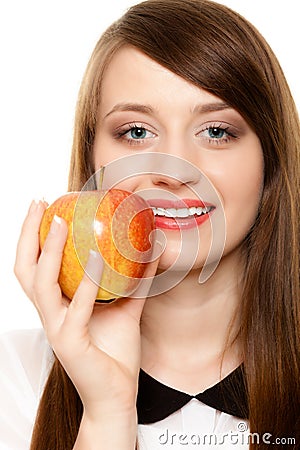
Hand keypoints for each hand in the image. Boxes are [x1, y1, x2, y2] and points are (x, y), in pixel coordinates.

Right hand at [14, 199, 158, 419]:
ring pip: (42, 285)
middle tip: (40, 204)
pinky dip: (86, 282)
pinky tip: (99, 259)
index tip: (45, 206)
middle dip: (28, 235)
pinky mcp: (71, 343)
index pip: (36, 265)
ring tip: (61, 222)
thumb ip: (136, 281)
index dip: (34, 236)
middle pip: (25, 269)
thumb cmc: (115, 352)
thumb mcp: (126, 308)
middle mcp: (51, 314)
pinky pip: (77, 308)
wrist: (116, 395)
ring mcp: (57, 328)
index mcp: (58, 305)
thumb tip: (152, 249)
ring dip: (50, 251)